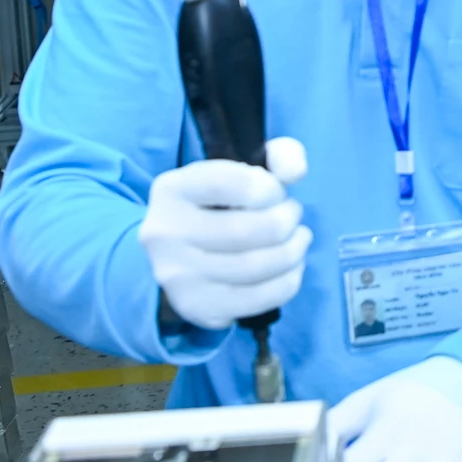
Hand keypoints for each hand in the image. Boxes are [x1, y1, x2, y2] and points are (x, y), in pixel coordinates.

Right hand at [138, 137, 310, 330]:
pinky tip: (291, 267)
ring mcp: (177, 276)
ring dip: (293, 251)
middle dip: (286, 221)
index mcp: (171, 190)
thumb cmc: (223, 203)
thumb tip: (295, 171)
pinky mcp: (197, 306)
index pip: (224, 183)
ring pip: (256, 267)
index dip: (266, 188)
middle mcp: (164, 234)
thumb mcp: (246, 167)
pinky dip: (289, 281)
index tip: (276, 192)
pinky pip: (259, 299)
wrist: (185, 252)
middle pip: (246, 231)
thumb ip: (280, 155)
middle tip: (292, 216)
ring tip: (297, 239)